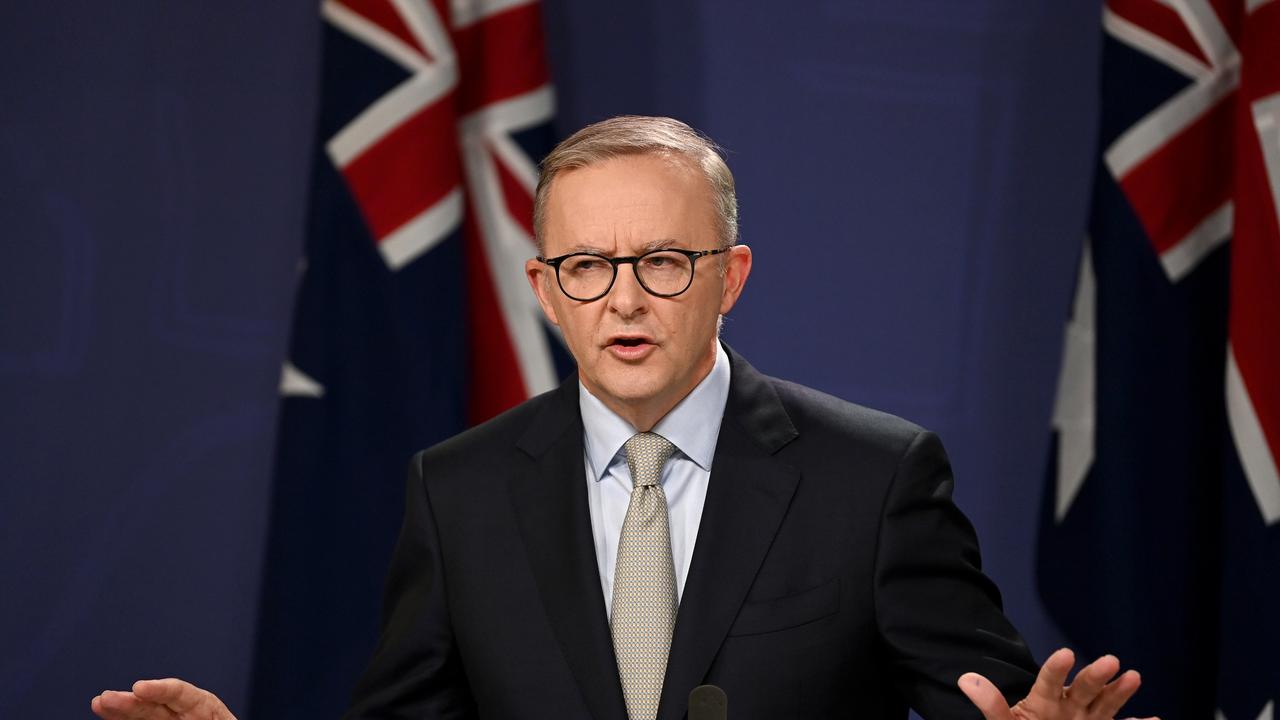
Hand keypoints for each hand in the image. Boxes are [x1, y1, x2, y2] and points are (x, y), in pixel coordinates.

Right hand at [91, 678, 236, 719]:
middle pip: (157, 706)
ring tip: (100, 703)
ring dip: (121, 710)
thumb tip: (167, 694)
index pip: (183, 694)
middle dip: (131, 701)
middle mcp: (187, 715)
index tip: (139, 687)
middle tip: (106, 698)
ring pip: (144, 715)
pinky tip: (108, 715)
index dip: (161, 689)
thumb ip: (204, 716)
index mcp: (208, 709)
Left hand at [958, 647, 1157, 719]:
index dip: (1055, 668)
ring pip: (1106, 703)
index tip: (1065, 653)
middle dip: (1095, 674)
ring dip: (1120, 691)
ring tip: (1133, 675)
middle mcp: (1070, 706)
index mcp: (1043, 701)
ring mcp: (1088, 719)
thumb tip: (966, 680)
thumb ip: (991, 705)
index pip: (1048, 681)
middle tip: (1110, 660)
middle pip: (1083, 689)